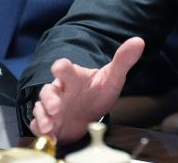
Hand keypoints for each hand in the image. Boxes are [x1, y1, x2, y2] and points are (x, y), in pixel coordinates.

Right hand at [29, 37, 144, 143]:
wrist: (91, 114)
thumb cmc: (98, 93)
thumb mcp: (113, 77)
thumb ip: (123, 60)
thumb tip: (139, 41)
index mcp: (74, 77)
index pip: (65, 68)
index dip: (61, 68)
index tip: (59, 68)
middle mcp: (60, 91)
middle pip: (48, 90)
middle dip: (49, 98)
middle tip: (56, 107)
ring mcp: (53, 108)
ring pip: (41, 109)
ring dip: (43, 117)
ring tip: (49, 126)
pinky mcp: (50, 123)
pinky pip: (39, 126)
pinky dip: (41, 131)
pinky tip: (50, 136)